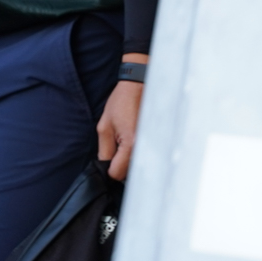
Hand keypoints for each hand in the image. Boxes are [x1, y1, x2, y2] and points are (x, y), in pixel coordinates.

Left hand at [96, 53, 148, 181]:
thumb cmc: (121, 102)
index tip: (106, 158)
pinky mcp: (156, 143)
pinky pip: (142, 156)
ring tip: (124, 137)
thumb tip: (104, 168)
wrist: (139, 86)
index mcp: (131, 145)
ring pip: (135, 166)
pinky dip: (135, 152)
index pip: (116, 174)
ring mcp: (152, 146)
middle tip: (114, 144)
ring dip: (127, 158)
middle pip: (128, 173)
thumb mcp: (105, 126)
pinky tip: (132, 137)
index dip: (107, 169)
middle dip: (118, 164)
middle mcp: (144, 149)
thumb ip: (104, 150)